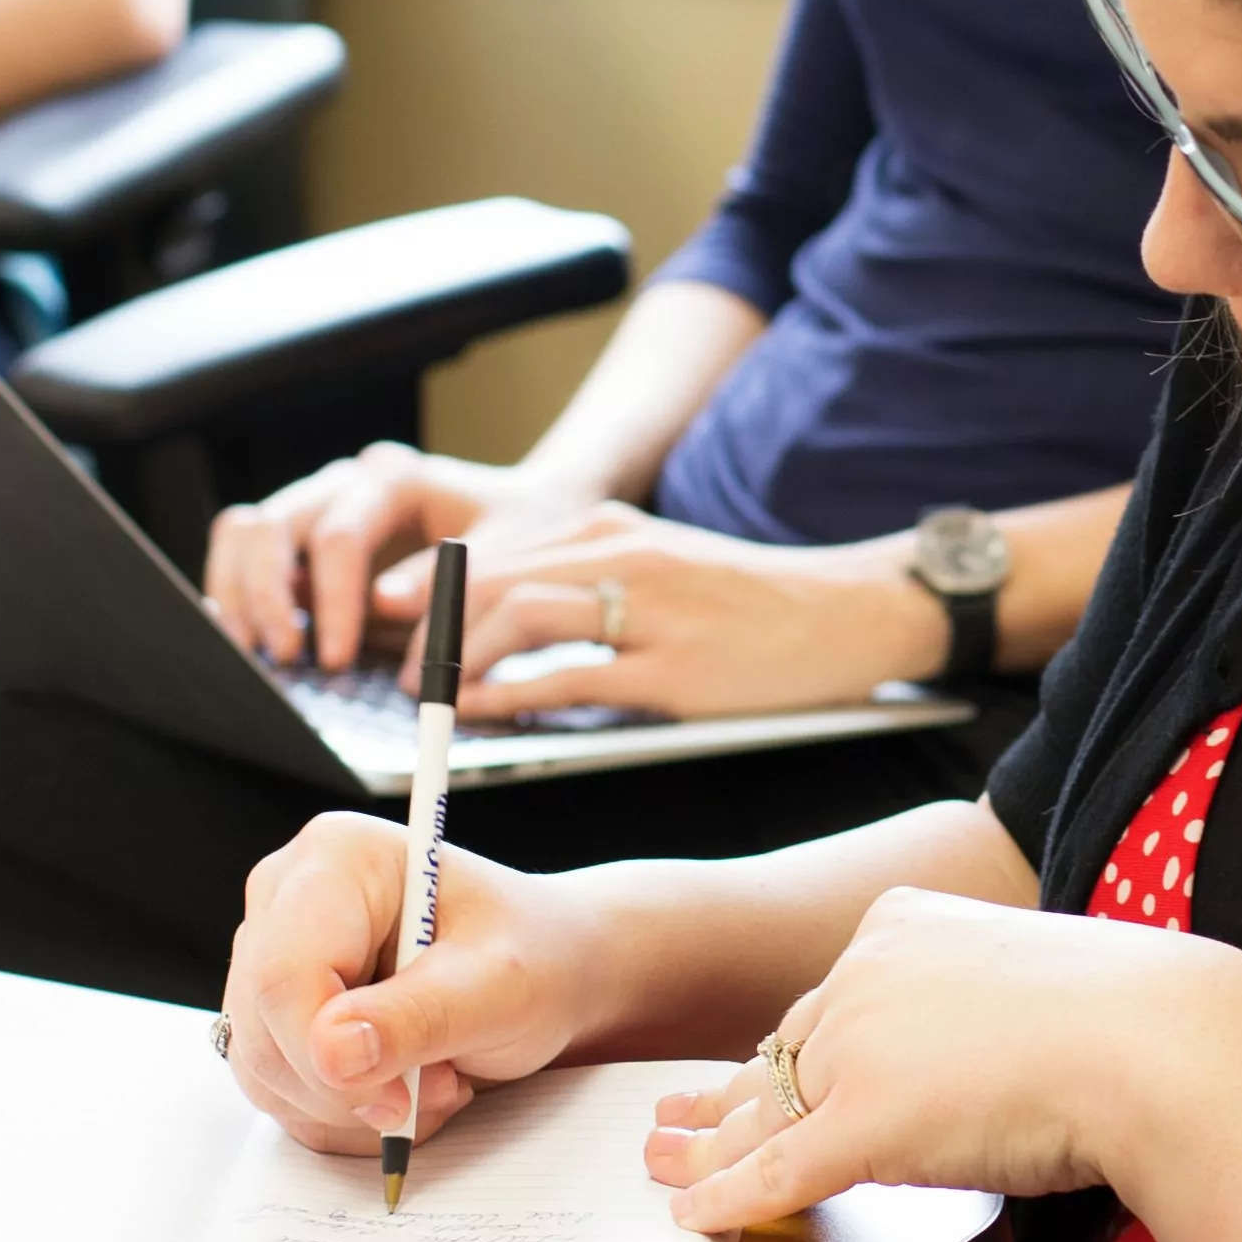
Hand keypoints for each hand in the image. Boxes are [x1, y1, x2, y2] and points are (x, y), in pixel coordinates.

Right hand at [203, 442, 528, 672]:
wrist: (528, 521)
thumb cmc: (523, 537)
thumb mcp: (507, 557)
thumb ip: (449, 581)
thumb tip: (385, 604)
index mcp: (394, 479)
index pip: (339, 534)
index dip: (332, 600)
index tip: (334, 658)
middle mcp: (344, 484)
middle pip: (270, 525)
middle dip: (265, 596)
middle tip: (282, 659)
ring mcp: (318, 509)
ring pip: (243, 533)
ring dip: (238, 595)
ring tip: (252, 655)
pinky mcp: (304, 544)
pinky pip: (246, 557)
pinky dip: (238, 597)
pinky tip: (248, 641)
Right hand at [218, 815, 609, 1154]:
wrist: (547, 973)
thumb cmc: (533, 959)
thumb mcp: (499, 987)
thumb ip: (419, 1016)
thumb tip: (331, 1051)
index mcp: (336, 859)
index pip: (283, 975)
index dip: (327, 1055)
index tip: (399, 1099)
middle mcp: (286, 899)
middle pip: (264, 1027)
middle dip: (351, 1086)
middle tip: (441, 1086)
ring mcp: (273, 957)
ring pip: (264, 1070)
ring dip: (352, 1106)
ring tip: (433, 1080)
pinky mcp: (274, 1014)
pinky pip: (278, 1093)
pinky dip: (342, 1116)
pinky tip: (402, 1090)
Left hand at [452, 512, 941, 723]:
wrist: (848, 612)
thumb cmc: (752, 603)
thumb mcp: (662, 568)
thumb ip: (588, 585)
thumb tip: (505, 628)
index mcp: (611, 528)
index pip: (496, 549)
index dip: (432, 586)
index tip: (392, 619)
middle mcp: (622, 554)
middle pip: (493, 578)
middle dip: (432, 628)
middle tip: (404, 673)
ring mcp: (649, 609)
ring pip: (521, 617)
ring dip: (462, 659)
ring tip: (434, 697)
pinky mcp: (674, 668)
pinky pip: (572, 676)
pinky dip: (514, 695)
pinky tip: (486, 714)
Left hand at [645, 890, 1241, 1234]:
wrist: (1159, 1043)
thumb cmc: (1131, 1021)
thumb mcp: (1031, 984)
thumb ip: (977, 1009)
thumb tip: (978, 1053)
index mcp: (902, 927)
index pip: (831, 1001)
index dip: (787, 1052)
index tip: (754, 1070)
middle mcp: (865, 972)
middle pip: (784, 1053)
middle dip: (727, 1095)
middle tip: (674, 1120)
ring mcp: (859, 1045)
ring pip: (769, 1111)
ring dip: (709, 1147)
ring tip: (666, 1167)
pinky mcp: (865, 1120)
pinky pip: (778, 1168)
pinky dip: (729, 1195)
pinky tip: (695, 1214)